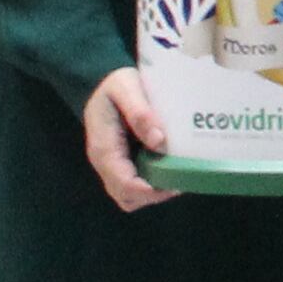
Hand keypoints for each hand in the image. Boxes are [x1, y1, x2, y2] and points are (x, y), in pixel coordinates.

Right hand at [80, 70, 178, 210]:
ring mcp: (111, 166)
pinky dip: (151, 187)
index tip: (175, 184)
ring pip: (129, 197)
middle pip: (126, 197)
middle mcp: (105, 163)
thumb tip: (159, 141)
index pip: (123, 183)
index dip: (150, 190)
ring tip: (176, 177)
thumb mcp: (126, 88)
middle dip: (154, 195)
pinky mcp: (121, 165)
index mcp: (104, 148)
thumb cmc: (114, 85)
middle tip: (180, 180)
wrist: (101, 84)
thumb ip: (140, 113)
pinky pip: (133, 187)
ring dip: (153, 194)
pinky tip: (168, 171)